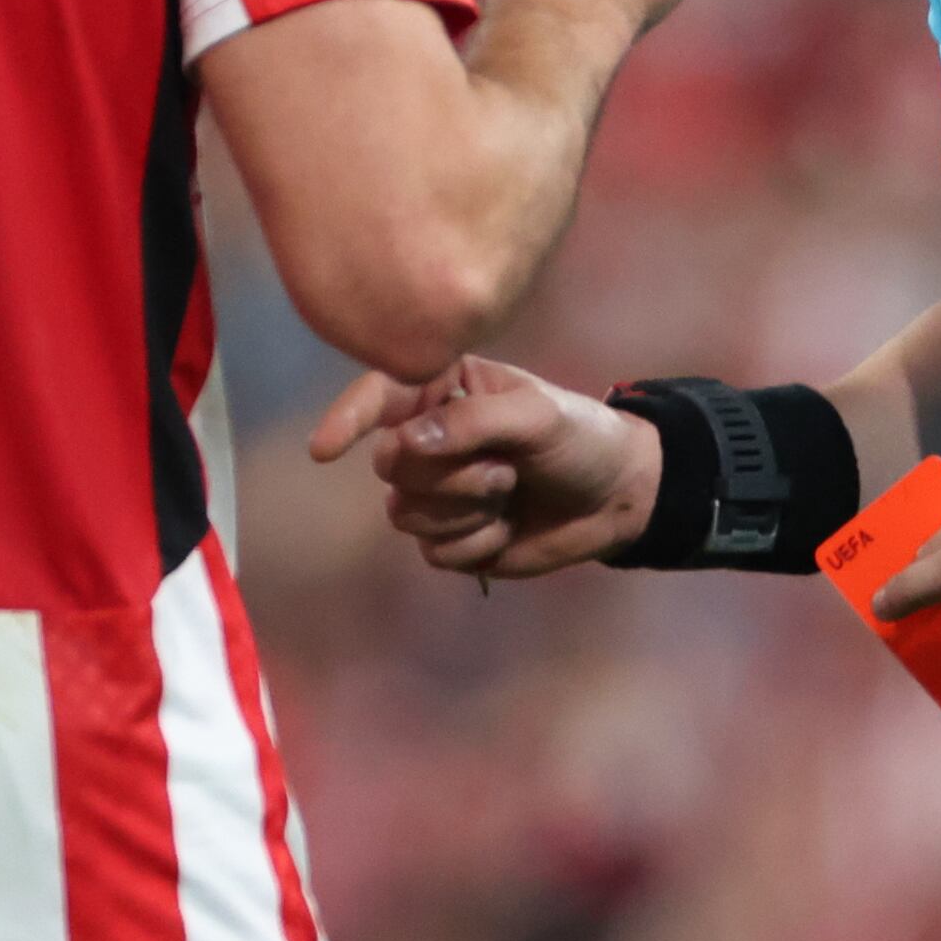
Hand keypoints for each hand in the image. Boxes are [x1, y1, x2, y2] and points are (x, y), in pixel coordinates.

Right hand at [306, 357, 656, 578]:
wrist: (615, 497)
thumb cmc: (579, 438)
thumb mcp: (537, 416)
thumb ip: (473, 421)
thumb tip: (407, 442)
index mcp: (441, 389)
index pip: (378, 397)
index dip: (346, 419)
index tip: (324, 450)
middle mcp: (428, 437)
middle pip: (390, 467)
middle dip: (448, 476)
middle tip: (504, 469)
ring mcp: (435, 490)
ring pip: (404, 514)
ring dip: (464, 511)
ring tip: (508, 493)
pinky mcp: (449, 537)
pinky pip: (433, 552)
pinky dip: (476, 544)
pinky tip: (507, 528)